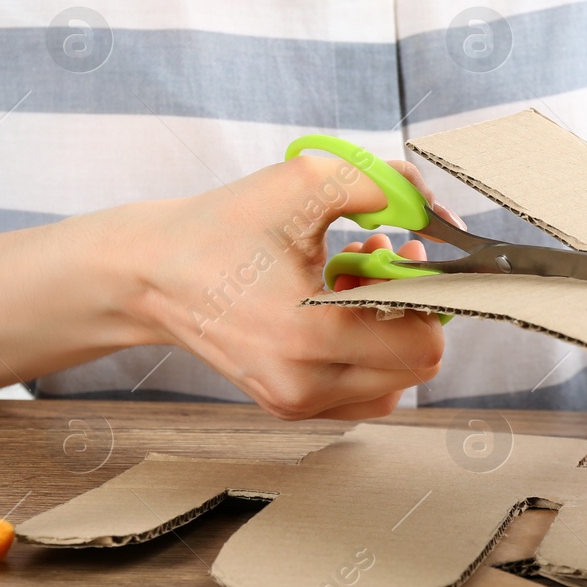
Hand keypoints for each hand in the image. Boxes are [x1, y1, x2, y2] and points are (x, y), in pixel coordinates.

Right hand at [128, 154, 443, 419]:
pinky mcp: (287, 404)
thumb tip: (434, 209)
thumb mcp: (303, 181)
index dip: (429, 291)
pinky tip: (334, 307)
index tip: (405, 249)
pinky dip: (364, 351)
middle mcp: (304, 383)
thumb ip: (383, 184)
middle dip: (411, 307)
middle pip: (417, 365)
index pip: (423, 343)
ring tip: (350, 280)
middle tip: (377, 257)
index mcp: (308, 335)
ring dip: (389, 330)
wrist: (152, 272)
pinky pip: (362, 391)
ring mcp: (295, 402)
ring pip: (393, 381)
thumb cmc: (221, 227)